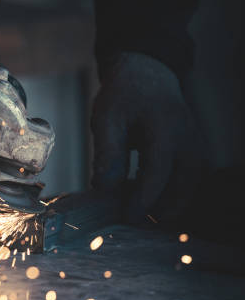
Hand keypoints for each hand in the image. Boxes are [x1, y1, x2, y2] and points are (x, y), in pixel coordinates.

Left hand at [91, 53, 204, 222]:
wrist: (146, 76)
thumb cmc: (124, 96)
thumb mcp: (107, 119)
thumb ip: (107, 153)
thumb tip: (104, 189)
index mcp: (165, 128)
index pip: (158, 172)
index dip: (143, 198)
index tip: (127, 216)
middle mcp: (188, 138)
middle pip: (184, 184)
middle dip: (163, 209)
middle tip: (137, 224)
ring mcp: (195, 145)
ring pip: (191, 185)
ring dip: (172, 205)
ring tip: (145, 219)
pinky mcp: (194, 151)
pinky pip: (190, 179)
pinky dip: (175, 195)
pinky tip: (153, 204)